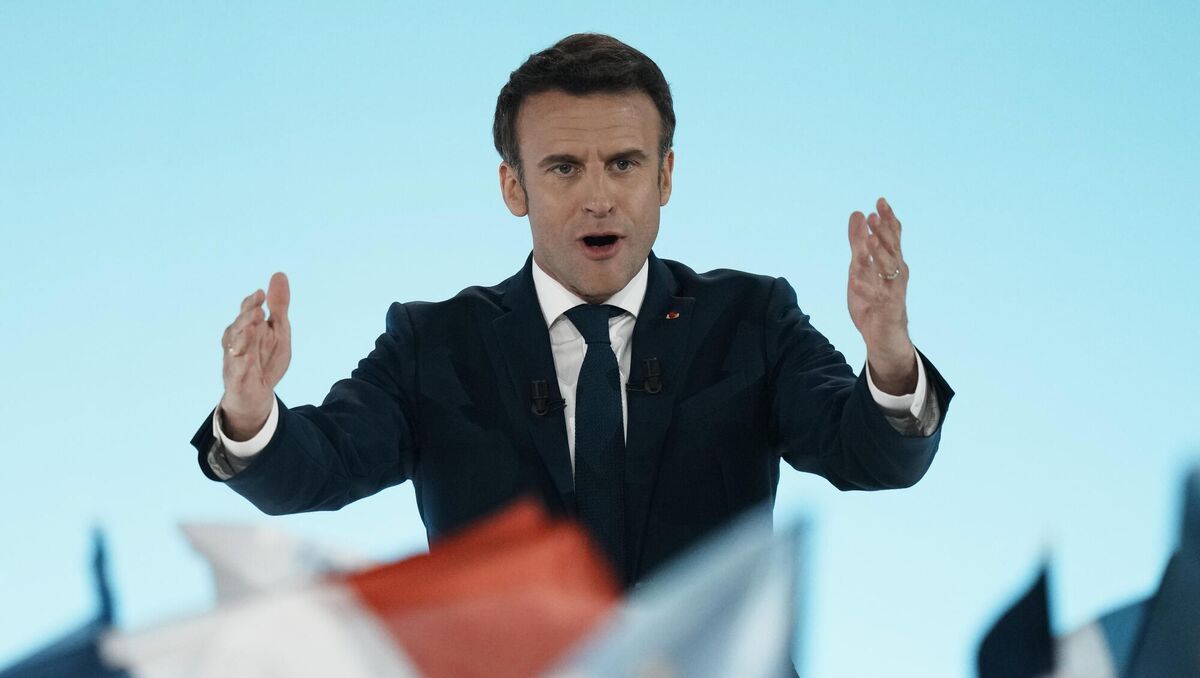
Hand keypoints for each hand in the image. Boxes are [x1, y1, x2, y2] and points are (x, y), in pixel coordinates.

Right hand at [219, 272, 291, 439]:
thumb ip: (278, 306)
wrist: (256, 395)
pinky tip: (250, 356)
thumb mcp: (278, 330)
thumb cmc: (266, 358)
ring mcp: (235, 361)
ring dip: (243, 336)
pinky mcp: (237, 380)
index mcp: (246, 328)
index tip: (261, 294)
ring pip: (235, 347)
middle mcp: (236, 342)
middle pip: (238, 327)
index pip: (246, 312)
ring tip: (253, 325)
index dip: (251, 303)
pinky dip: (243, 364)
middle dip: (246, 317)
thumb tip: (279, 274)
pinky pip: (238, 371)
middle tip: (258, 309)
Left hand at [847, 197, 916, 394]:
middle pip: (892, 250)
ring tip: (867, 241)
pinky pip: (875, 297)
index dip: (887, 220)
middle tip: (875, 215)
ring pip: (888, 270)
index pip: (892, 237)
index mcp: (892, 263)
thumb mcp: (861, 266)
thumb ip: (858, 242)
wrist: (884, 337)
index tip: (880, 201)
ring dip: (878, 255)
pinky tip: (854, 280)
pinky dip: (865, 288)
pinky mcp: (886, 310)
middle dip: (884, 232)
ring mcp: (892, 292)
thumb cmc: (874, 299)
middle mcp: (896, 275)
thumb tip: (858, 213)